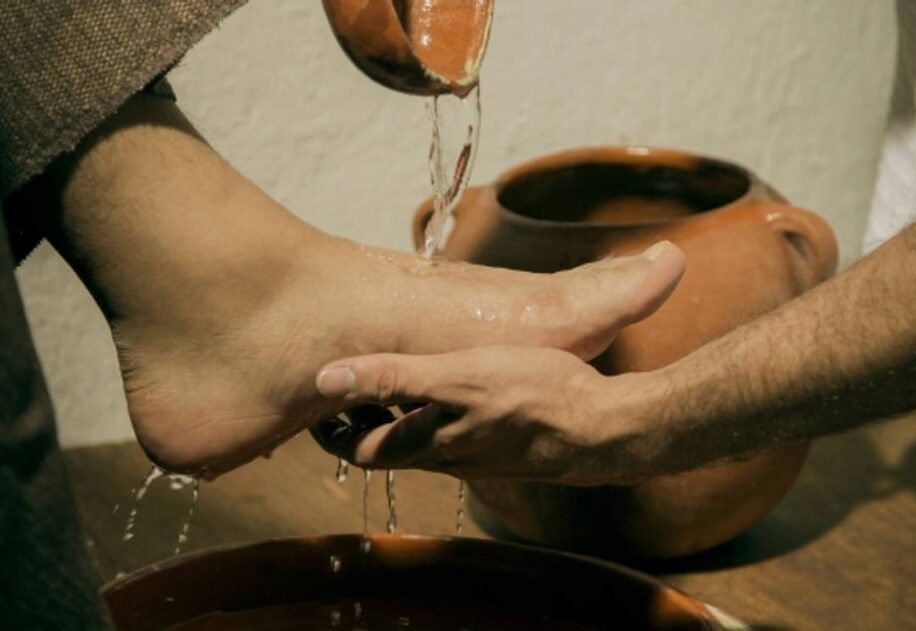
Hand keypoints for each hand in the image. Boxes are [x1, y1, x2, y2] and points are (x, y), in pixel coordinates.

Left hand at [311, 346, 658, 484]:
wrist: (600, 430)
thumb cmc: (530, 398)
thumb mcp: (456, 377)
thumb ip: (392, 378)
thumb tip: (326, 379)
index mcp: (426, 445)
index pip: (359, 450)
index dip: (332, 431)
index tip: (315, 408)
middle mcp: (447, 457)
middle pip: (388, 448)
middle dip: (361, 424)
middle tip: (344, 395)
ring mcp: (478, 453)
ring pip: (422, 442)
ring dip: (398, 419)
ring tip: (391, 386)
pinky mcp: (505, 444)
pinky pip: (456, 433)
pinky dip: (436, 415)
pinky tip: (454, 390)